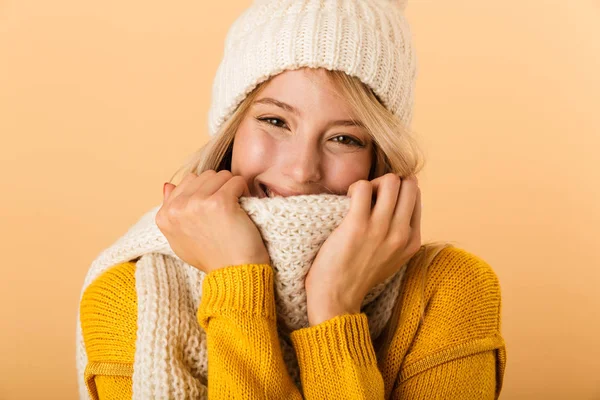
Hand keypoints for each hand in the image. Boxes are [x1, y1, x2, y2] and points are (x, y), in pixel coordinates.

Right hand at [156, 170, 269, 273]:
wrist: (233, 274)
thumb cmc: (212, 257)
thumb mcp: (180, 238)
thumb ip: (171, 212)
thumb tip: (168, 185)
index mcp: (164, 216)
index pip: (188, 181)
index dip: (206, 191)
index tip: (214, 210)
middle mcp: (177, 208)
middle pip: (205, 175)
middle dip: (220, 187)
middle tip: (227, 209)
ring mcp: (197, 203)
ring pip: (221, 175)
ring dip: (232, 188)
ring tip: (234, 209)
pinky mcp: (219, 202)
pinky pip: (236, 180)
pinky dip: (244, 191)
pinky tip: (243, 207)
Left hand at [304, 173, 421, 325]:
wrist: (336, 298)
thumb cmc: (357, 276)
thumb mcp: (392, 258)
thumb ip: (400, 234)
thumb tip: (398, 201)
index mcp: (412, 241)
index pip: (415, 197)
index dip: (397, 191)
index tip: (379, 201)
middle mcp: (401, 234)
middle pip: (407, 184)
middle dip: (387, 183)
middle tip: (370, 196)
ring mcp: (381, 229)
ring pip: (390, 180)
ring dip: (372, 183)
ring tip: (359, 197)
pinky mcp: (358, 225)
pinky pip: (363, 186)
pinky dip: (355, 187)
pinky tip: (347, 199)